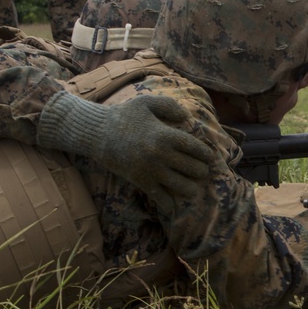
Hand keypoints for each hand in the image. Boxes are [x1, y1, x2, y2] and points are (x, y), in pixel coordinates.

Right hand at [38, 92, 215, 208]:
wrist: (97, 134)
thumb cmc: (123, 116)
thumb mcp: (146, 103)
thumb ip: (169, 106)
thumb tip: (187, 117)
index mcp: (166, 135)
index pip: (195, 148)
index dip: (206, 154)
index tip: (210, 157)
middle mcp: (162, 154)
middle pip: (193, 168)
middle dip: (201, 171)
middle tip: (202, 172)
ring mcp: (152, 170)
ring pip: (181, 186)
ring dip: (190, 189)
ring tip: (193, 189)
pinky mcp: (141, 181)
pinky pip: (160, 197)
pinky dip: (169, 203)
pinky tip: (173, 205)